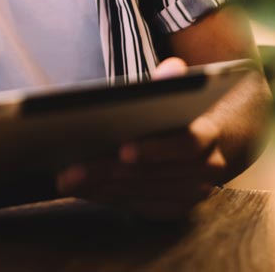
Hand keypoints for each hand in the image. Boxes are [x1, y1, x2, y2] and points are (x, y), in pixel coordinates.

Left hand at [55, 58, 227, 220]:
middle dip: (109, 170)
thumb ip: (170, 84)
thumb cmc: (177, 116)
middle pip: (152, 172)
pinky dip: (107, 197)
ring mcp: (192, 193)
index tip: (122, 150)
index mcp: (207, 136)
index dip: (155, 149)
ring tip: (67, 179)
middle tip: (71, 170)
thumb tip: (173, 66)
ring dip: (100, 187)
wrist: (204, 145)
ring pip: (141, 191)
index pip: (185, 144)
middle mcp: (205, 169)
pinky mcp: (175, 208)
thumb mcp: (174, 96)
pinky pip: (137, 205)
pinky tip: (83, 189)